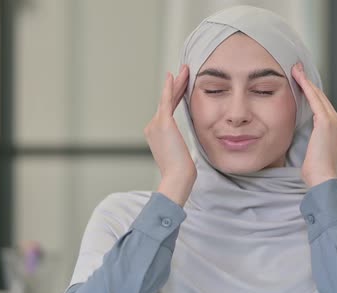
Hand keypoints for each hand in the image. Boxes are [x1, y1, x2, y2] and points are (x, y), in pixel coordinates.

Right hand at [144, 65, 195, 205]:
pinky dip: (170, 87)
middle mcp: (152, 127)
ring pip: (168, 98)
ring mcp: (155, 124)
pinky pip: (167, 100)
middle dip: (176, 86)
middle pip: (167, 101)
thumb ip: (179, 144)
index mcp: (156, 134)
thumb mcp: (180, 154)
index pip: (167, 110)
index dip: (175, 96)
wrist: (177, 177)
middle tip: (183, 71)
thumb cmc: (181, 172)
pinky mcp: (163, 123)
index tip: (181, 85)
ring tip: (185, 70)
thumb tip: (184, 146)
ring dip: (177, 83)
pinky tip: (173, 76)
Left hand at [291, 62, 336, 187]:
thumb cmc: (314, 170)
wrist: (322, 178)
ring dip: (305, 81)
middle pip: (320, 96)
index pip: (320, 104)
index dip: (310, 91)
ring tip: (295, 69)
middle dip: (307, 82)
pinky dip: (306, 88)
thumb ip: (309, 138)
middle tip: (296, 68)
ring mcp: (334, 120)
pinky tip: (298, 79)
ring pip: (317, 95)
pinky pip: (315, 100)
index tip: (300, 80)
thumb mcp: (311, 149)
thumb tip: (297, 135)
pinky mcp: (327, 122)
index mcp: (334, 127)